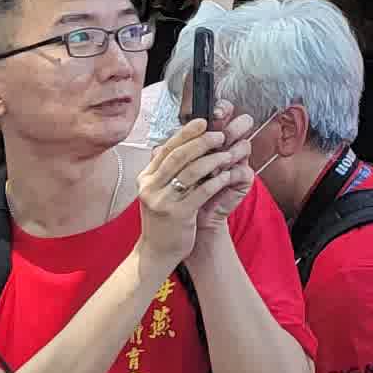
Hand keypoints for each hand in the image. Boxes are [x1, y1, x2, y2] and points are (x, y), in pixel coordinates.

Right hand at [136, 114, 254, 277]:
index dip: (186, 133)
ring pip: (191, 172)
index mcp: (146, 178)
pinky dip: (216, 180)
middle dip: (202, 142)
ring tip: (227, 153)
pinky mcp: (177, 215)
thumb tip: (178, 142)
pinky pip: (201, 191)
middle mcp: (150, 187)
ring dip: (213, 159)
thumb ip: (165, 169)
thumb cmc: (163, 218)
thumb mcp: (158, 191)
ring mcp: (162, 201)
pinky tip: (226, 175)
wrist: (156, 251)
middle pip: (179, 156)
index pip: (167, 149)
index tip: (203, 121)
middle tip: (220, 135)